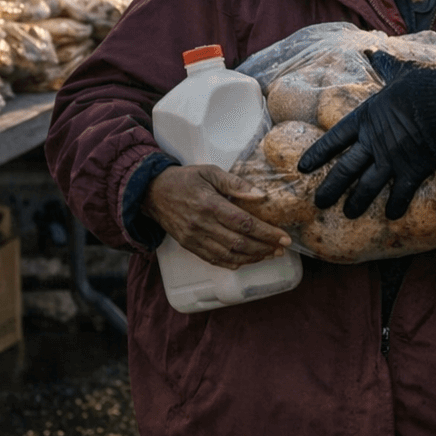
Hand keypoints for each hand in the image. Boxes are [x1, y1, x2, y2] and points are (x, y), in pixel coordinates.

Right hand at [141, 164, 290, 268]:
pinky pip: (213, 260)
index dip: (267, 233)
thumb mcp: (210, 172)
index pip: (244, 223)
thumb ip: (235, 183)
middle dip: (264, 248)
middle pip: (239, 242)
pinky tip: (246, 260)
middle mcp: (202, 225)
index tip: (284, 237)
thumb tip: (260, 195)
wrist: (152, 192)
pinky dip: (232, 263)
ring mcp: (194, 238)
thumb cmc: (184, 179)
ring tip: (269, 254)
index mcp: (210, 204)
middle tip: (281, 249)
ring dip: (252, 257)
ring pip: (228, 255)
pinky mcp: (189, 246)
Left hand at [296, 52, 435, 220]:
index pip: (334, 139)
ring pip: (367, 187)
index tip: (303, 168)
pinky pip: (401, 194)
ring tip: (348, 213)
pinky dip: (396, 206)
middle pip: (345, 170)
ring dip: (356, 202)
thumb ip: (384, 65)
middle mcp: (375, 141)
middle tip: (319, 203)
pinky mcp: (415, 170)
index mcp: (367, 117)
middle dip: (330, 188)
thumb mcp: (402, 71)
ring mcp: (393, 158)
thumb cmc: (428, 83)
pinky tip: (391, 215)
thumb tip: (372, 50)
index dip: (318, 155)